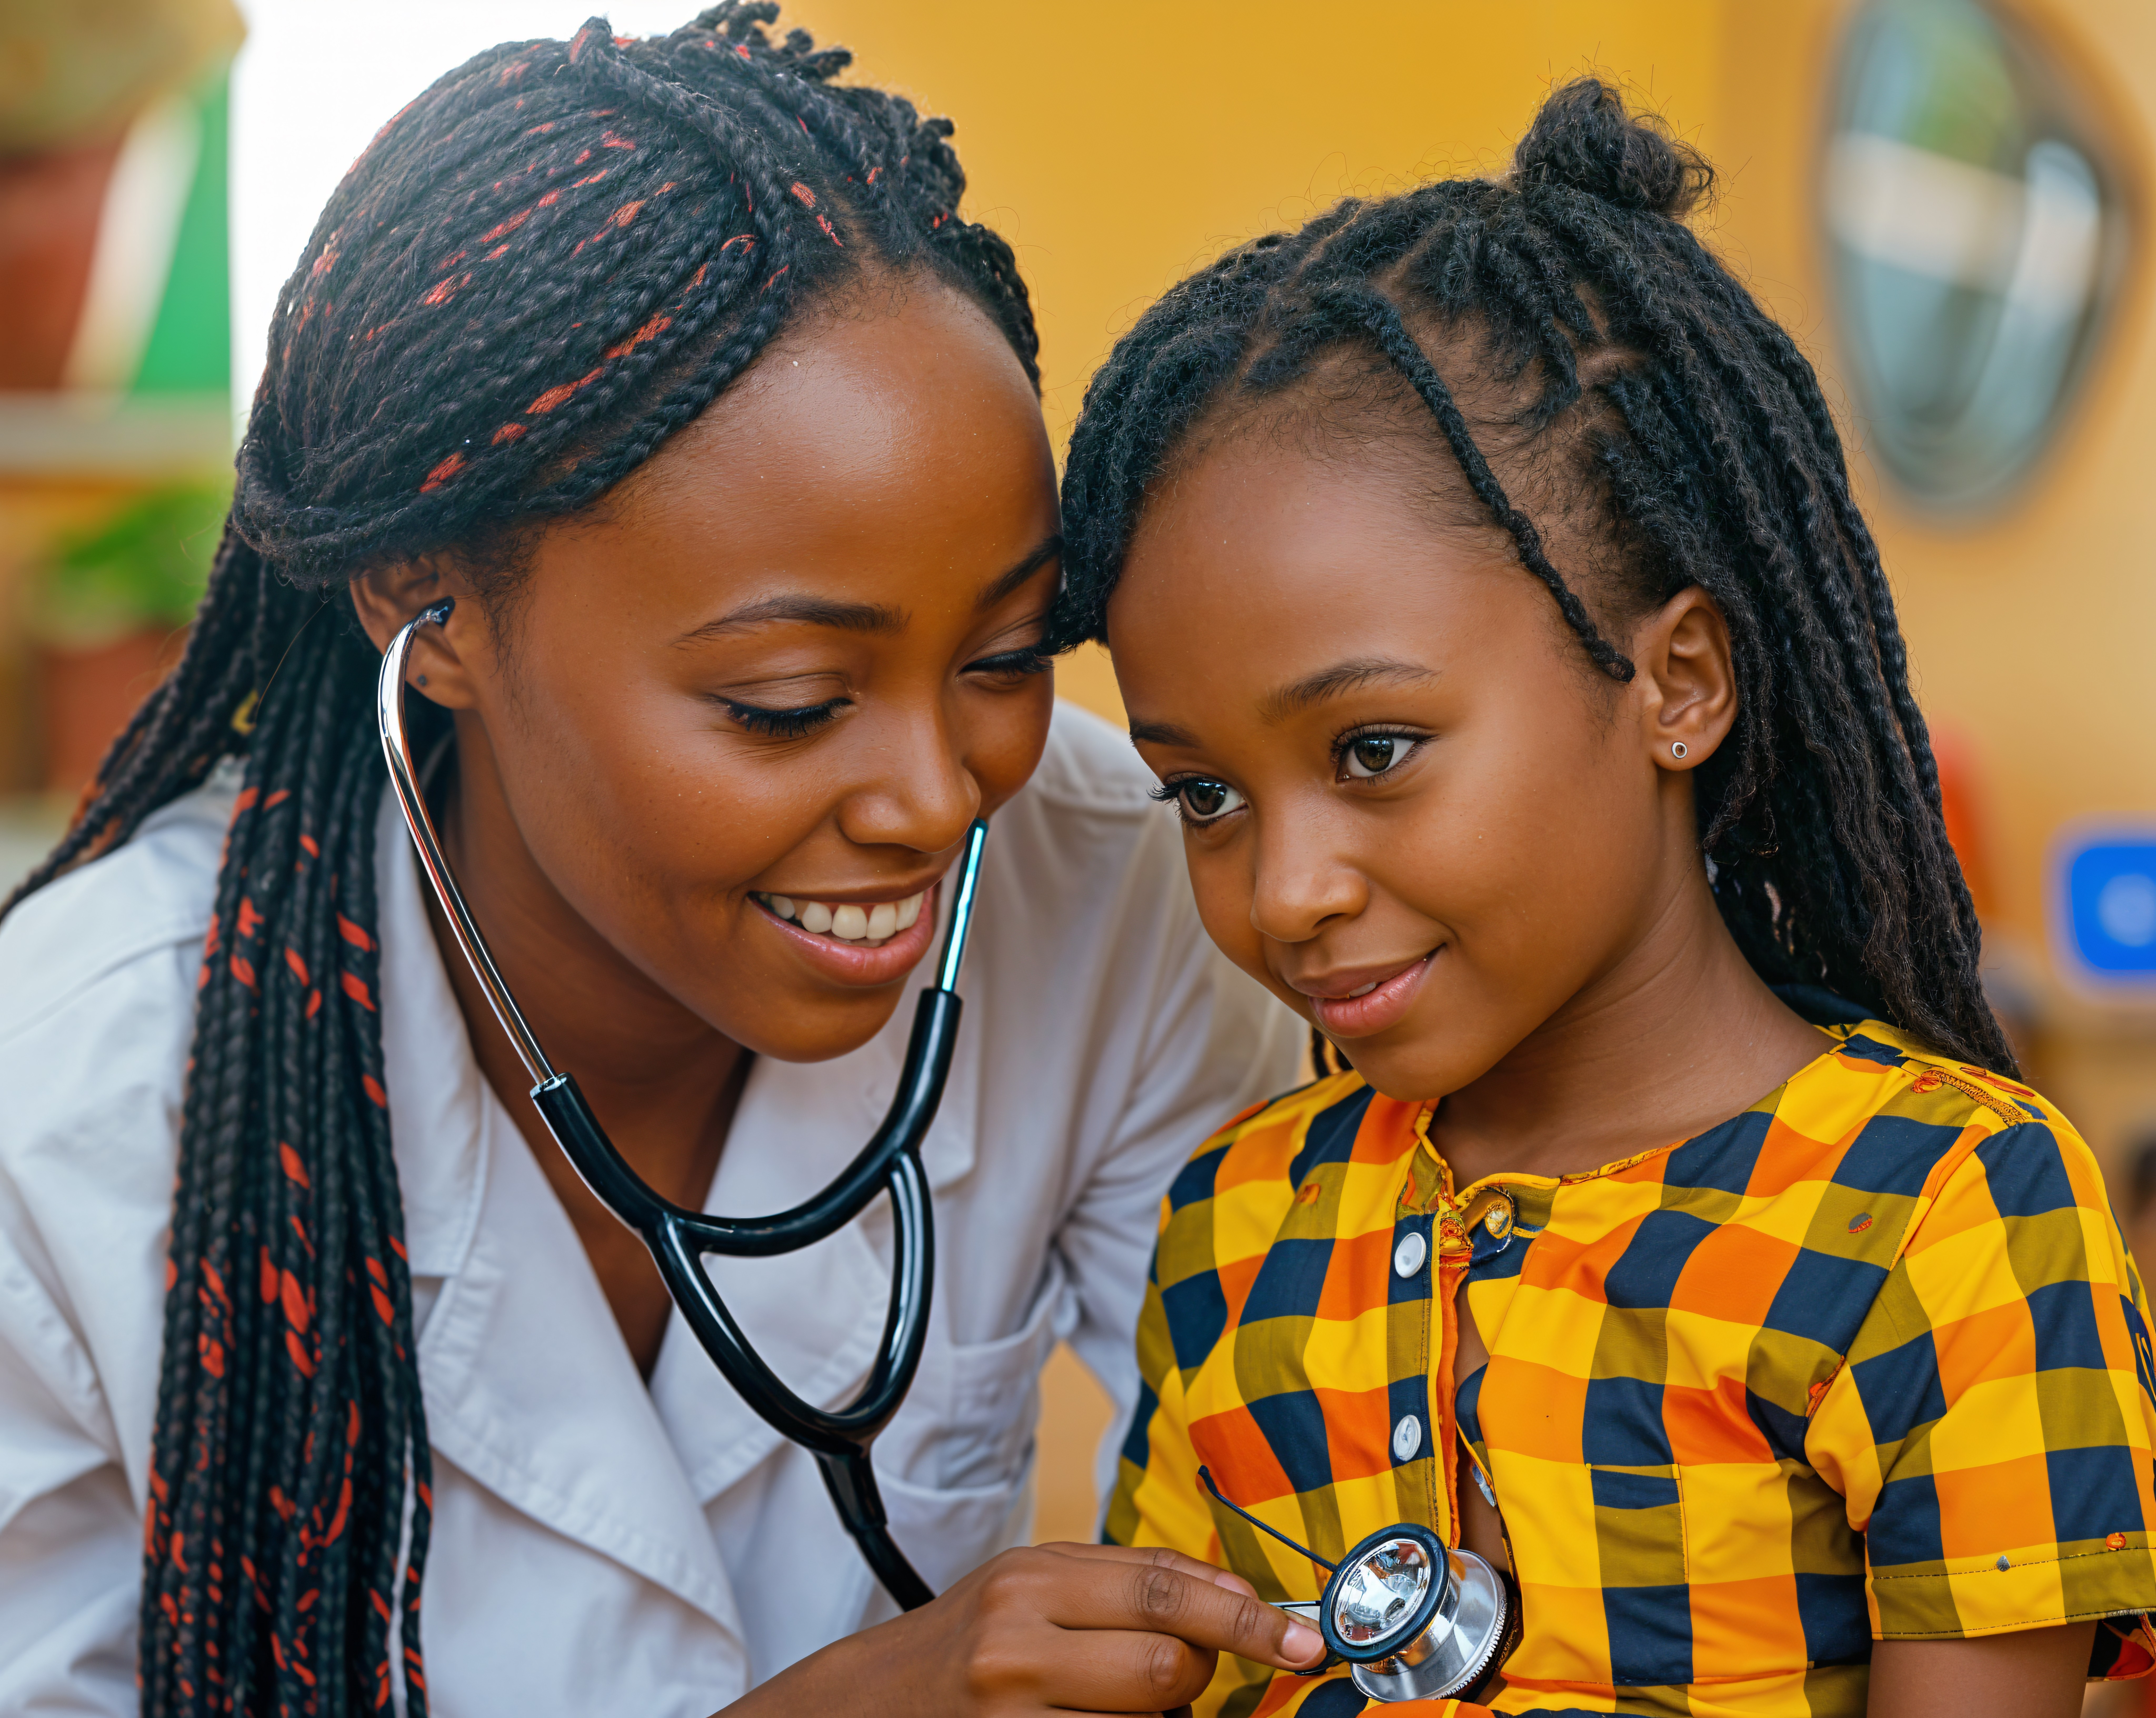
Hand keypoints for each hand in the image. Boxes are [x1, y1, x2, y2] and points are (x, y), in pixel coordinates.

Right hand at [732, 1541, 1326, 1716]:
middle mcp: (1019, 1645)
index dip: (1247, 1619)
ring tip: (1106, 1701)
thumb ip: (1135, 1579)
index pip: (1166, 1593)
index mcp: (1032, 1580)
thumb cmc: (973, 1634)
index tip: (1305, 1642)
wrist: (874, 1699)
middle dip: (1192, 1672)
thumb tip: (1239, 1594)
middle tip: (1167, 1671)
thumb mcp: (1041, 1580)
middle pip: (1167, 1667)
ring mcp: (1012, 1716)